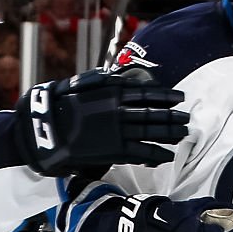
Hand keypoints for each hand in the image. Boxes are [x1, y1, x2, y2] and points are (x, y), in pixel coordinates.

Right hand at [15, 68, 188, 175]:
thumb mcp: (81, 83)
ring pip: (151, 131)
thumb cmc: (59, 104)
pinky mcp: (114, 150)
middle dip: (172, 117)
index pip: (147, 93)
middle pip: (154, 113)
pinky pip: (141, 152)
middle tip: (187, 119)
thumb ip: (103, 80)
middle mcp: (120, 110)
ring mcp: (118, 130)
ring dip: (169, 134)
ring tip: (183, 135)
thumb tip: (121, 76)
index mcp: (112, 92)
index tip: (180, 97)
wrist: (45, 130)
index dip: (166, 96)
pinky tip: (167, 155)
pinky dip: (156, 154)